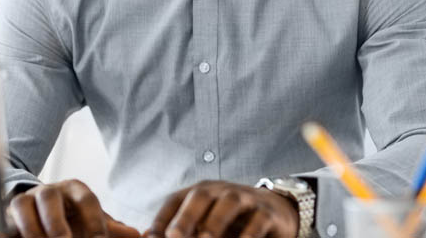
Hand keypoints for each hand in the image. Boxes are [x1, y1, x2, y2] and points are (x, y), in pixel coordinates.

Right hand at [4, 179, 141, 237]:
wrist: (37, 212)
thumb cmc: (70, 219)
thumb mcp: (91, 222)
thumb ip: (110, 229)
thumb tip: (138, 236)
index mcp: (74, 190)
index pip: (86, 199)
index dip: (94, 221)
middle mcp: (48, 191)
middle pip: (49, 197)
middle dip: (57, 223)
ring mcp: (23, 201)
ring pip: (22, 206)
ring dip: (31, 229)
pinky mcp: (4, 215)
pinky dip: (2, 233)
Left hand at [145, 180, 297, 237]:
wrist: (277, 212)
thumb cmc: (232, 221)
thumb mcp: (205, 223)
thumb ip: (183, 230)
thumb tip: (148, 236)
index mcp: (200, 193)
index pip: (175, 199)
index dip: (161, 218)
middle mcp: (220, 191)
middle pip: (200, 195)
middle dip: (185, 216)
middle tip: (174, 237)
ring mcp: (245, 199)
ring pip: (229, 203)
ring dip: (215, 222)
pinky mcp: (267, 213)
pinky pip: (258, 219)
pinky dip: (249, 232)